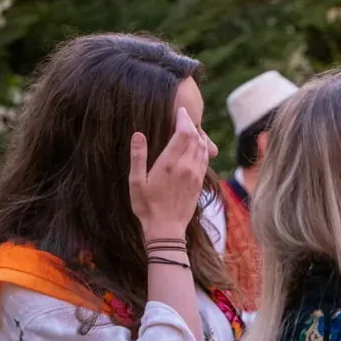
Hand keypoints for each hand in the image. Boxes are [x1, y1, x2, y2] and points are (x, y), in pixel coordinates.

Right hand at [129, 107, 217, 239]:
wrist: (166, 229)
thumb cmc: (147, 207)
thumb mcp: (136, 182)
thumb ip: (137, 157)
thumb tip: (137, 134)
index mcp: (170, 164)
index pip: (184, 133)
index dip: (184, 119)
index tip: (180, 111)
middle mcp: (186, 167)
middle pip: (195, 137)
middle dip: (191, 124)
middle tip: (184, 116)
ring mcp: (195, 175)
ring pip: (203, 147)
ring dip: (198, 135)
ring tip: (190, 128)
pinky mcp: (199, 183)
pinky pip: (205, 159)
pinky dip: (202, 148)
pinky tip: (196, 146)